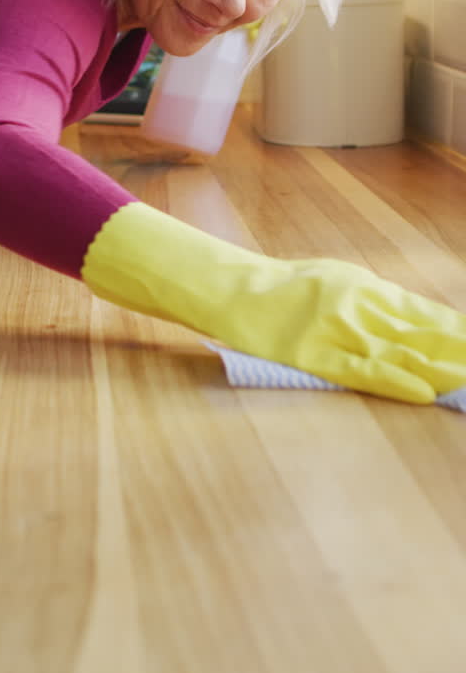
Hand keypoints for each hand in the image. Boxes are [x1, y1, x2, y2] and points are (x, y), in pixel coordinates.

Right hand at [82, 203, 465, 402]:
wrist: (229, 288)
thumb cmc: (278, 287)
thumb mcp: (330, 280)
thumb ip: (369, 299)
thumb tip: (412, 316)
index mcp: (362, 286)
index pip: (419, 311)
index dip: (452, 331)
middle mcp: (356, 303)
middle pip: (417, 332)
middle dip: (453, 349)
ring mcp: (335, 329)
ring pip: (398, 352)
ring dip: (438, 369)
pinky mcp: (314, 354)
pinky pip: (361, 371)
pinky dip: (395, 382)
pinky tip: (423, 392)